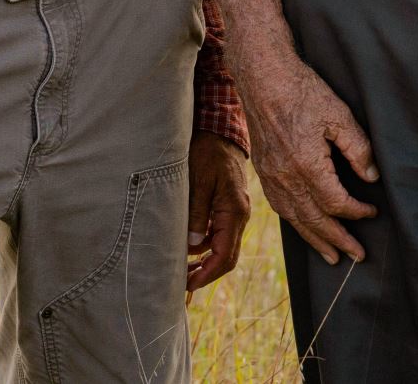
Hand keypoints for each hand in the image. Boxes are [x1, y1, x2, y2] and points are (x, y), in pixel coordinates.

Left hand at [185, 131, 251, 290]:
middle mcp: (238, 216)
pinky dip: (203, 246)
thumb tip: (192, 246)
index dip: (207, 274)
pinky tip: (187, 248)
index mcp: (234, 212)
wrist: (220, 131)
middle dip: (205, 273)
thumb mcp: (199, 181)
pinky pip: (218, 235)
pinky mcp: (227, 208)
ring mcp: (234, 212)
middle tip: (182, 284)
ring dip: (203, 261)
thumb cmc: (209, 153)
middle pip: (226, 257)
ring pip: (221, 247)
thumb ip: (197, 214)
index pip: (225, 256)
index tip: (188, 285)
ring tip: (180, 268)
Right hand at [243, 55, 377, 264]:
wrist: (264, 78)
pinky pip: (280, 207)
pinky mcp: (263, 171)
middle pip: (315, 220)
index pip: (336, 203)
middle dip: (338, 240)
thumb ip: (358, 149)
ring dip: (315, 240)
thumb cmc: (303, 92)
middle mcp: (286, 178)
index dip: (356, 212)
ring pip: (295, 219)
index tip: (371, 212)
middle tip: (357, 256)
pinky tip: (304, 228)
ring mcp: (271, 177)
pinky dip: (296, 223)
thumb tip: (372, 177)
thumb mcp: (339, 116)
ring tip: (332, 256)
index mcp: (307, 165)